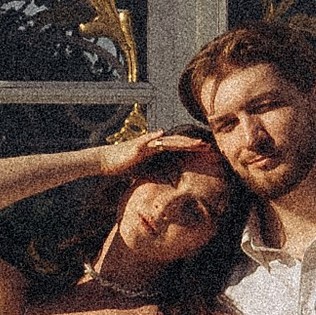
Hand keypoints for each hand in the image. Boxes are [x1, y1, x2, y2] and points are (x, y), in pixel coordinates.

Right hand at [94, 126, 217, 181]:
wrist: (105, 161)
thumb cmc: (123, 166)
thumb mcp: (143, 171)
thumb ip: (154, 172)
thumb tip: (164, 181)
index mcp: (157, 150)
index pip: (178, 148)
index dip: (192, 149)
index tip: (206, 150)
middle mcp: (153, 144)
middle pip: (177, 143)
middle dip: (193, 145)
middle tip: (209, 146)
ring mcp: (145, 144)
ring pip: (167, 141)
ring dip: (182, 142)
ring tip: (195, 143)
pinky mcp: (136, 146)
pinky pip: (146, 140)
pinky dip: (154, 136)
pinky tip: (163, 133)